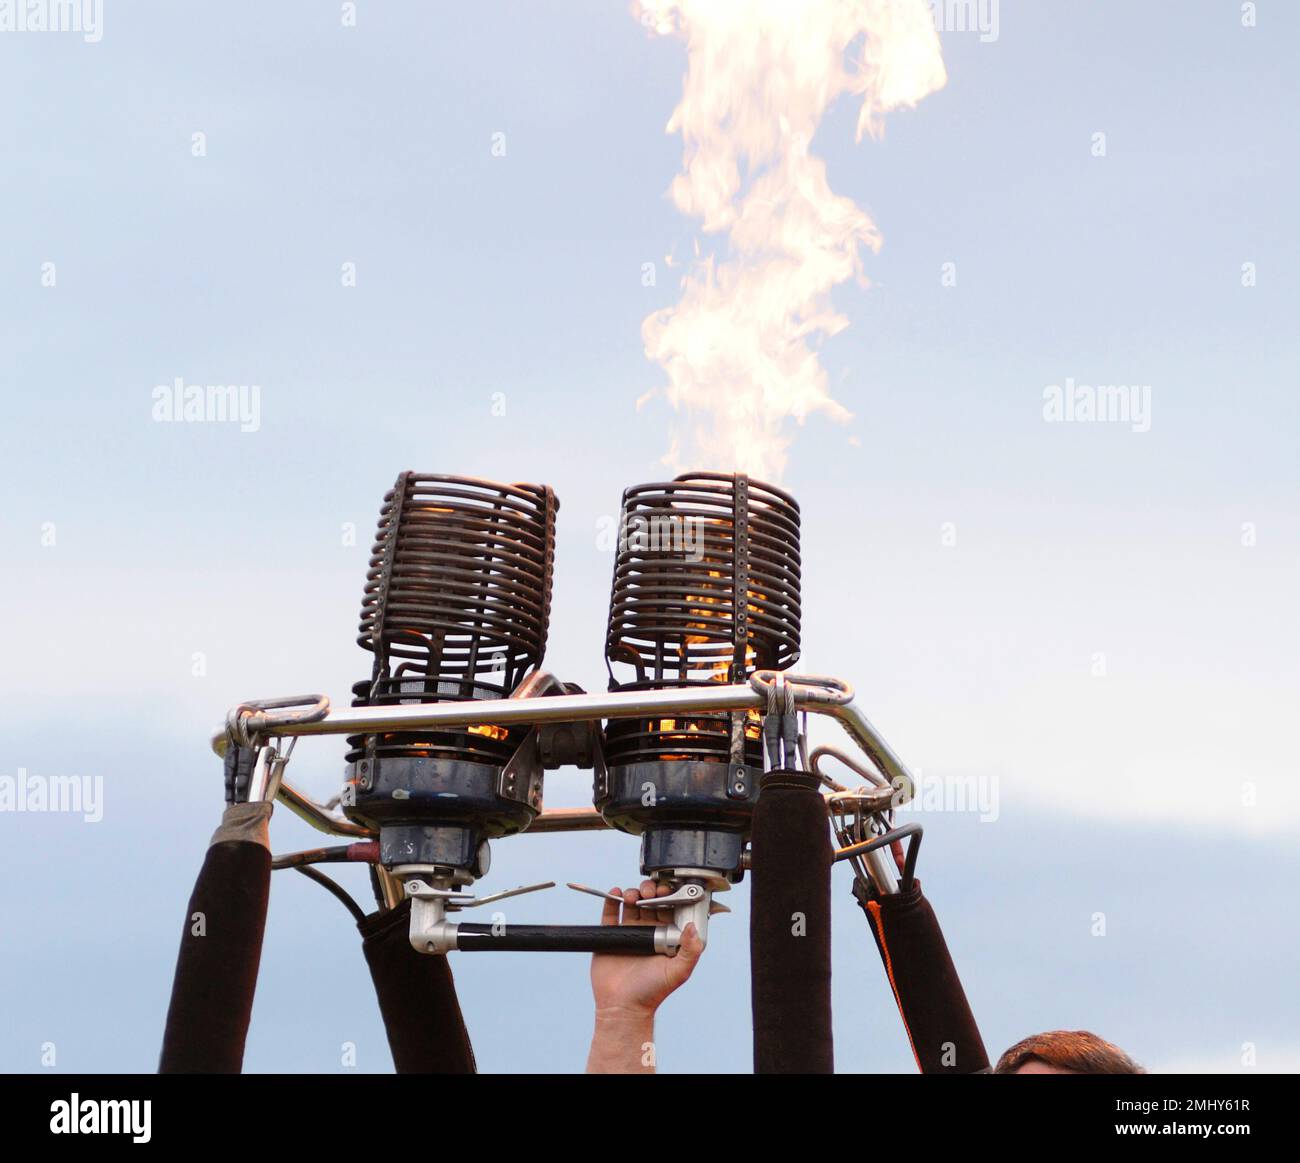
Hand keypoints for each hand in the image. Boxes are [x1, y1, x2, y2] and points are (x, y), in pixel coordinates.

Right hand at [585, 881, 704, 1073]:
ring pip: (630, 903)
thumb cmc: (652, 992)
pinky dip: (611, 900)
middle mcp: (648, 931)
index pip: (669, 908)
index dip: (669, 896)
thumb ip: (691, 951)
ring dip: (632, 893)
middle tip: (648, 892)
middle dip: (649, 891)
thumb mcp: (679, 972)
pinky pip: (610, 913)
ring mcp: (629, 932)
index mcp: (665, 936)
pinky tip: (615, 893)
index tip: (666, 890)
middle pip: (649, 902)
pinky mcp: (610, 935)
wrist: (623, 1006)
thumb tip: (692, 927)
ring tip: (632, 896)